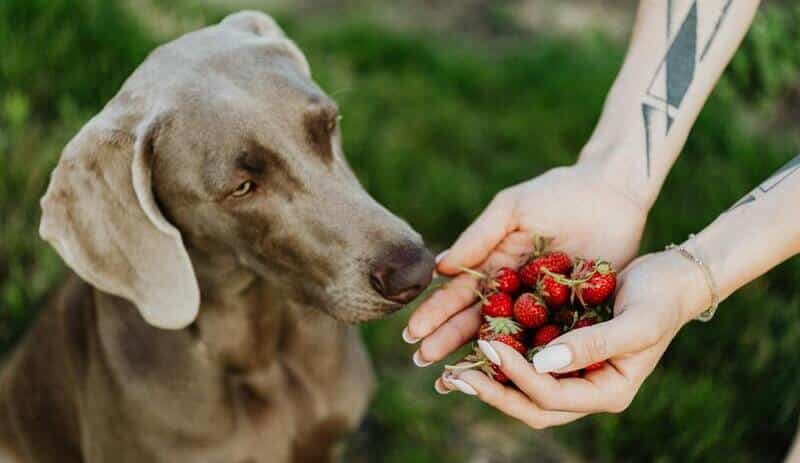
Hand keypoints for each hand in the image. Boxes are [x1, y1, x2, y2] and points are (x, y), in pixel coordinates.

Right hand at [403, 164, 646, 365]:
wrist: (613, 193)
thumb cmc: (558, 193)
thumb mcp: (512, 209)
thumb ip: (478, 237)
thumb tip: (438, 268)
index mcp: (494, 265)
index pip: (458, 294)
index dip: (435, 314)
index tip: (412, 333)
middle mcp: (513, 291)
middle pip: (475, 321)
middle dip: (447, 341)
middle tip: (421, 362)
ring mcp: (541, 307)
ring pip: (507, 339)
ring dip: (481, 358)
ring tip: (453, 379)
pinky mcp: (573, 316)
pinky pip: (548, 341)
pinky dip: (529, 360)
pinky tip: (509, 379)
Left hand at [435, 251, 708, 428]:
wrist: (671, 278)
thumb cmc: (661, 299)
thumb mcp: (636, 323)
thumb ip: (593, 345)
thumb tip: (542, 363)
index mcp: (606, 391)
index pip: (551, 397)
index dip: (516, 377)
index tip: (489, 348)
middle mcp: (586, 388)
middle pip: (531, 405)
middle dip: (492, 393)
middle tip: (453, 377)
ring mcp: (573, 372)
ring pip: (524, 388)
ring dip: (490, 380)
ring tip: (453, 369)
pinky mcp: (562, 350)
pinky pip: (526, 361)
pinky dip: (501, 357)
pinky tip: (474, 342)